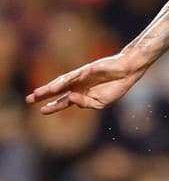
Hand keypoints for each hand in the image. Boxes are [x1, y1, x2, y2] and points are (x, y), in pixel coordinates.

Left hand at [27, 51, 148, 113]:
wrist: (127, 72)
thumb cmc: (115, 87)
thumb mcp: (100, 103)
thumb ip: (85, 104)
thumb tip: (70, 99)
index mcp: (82, 94)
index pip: (64, 101)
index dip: (53, 106)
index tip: (41, 110)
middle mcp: (78, 85)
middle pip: (58, 91)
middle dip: (44, 95)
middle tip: (28, 100)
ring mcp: (81, 77)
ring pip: (61, 83)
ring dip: (48, 89)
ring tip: (36, 94)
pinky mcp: (85, 71)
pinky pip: (72, 78)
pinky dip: (62, 83)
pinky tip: (54, 87)